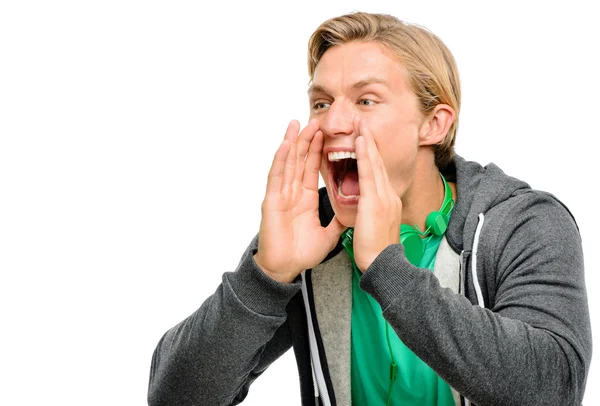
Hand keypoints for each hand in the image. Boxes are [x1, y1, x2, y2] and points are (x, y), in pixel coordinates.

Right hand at [254, 119, 345, 282]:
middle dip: (308, 140)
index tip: (329, 133)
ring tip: (299, 124)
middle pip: (301, 160)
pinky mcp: (271, 200)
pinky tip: (285, 145)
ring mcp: (281, 194)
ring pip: (288, 163)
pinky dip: (280, 160)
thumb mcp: (329, 234)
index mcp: (306, 198)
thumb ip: (339, 221)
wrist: (285, 268)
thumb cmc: (301, 253)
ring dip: (293, 143)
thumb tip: (353, 212)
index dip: (320, 150)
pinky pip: (276, 177)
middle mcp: (293, 192)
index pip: (313, 168)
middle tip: (316, 120)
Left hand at [352, 118, 402, 271]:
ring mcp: (384, 197)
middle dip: (370, 140)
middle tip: (362, 121)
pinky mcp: (377, 202)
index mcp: (386, 201)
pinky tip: (360, 142)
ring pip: (375, 163)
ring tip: (360, 123)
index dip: (371, 152)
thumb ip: (371, 212)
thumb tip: (365, 206)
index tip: (364, 137)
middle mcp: (388, 195)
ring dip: (367, 141)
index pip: (377, 171)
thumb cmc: (376, 250)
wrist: (383, 265)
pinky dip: (365, 156)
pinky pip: (370, 174)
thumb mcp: (375, 226)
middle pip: (379, 162)